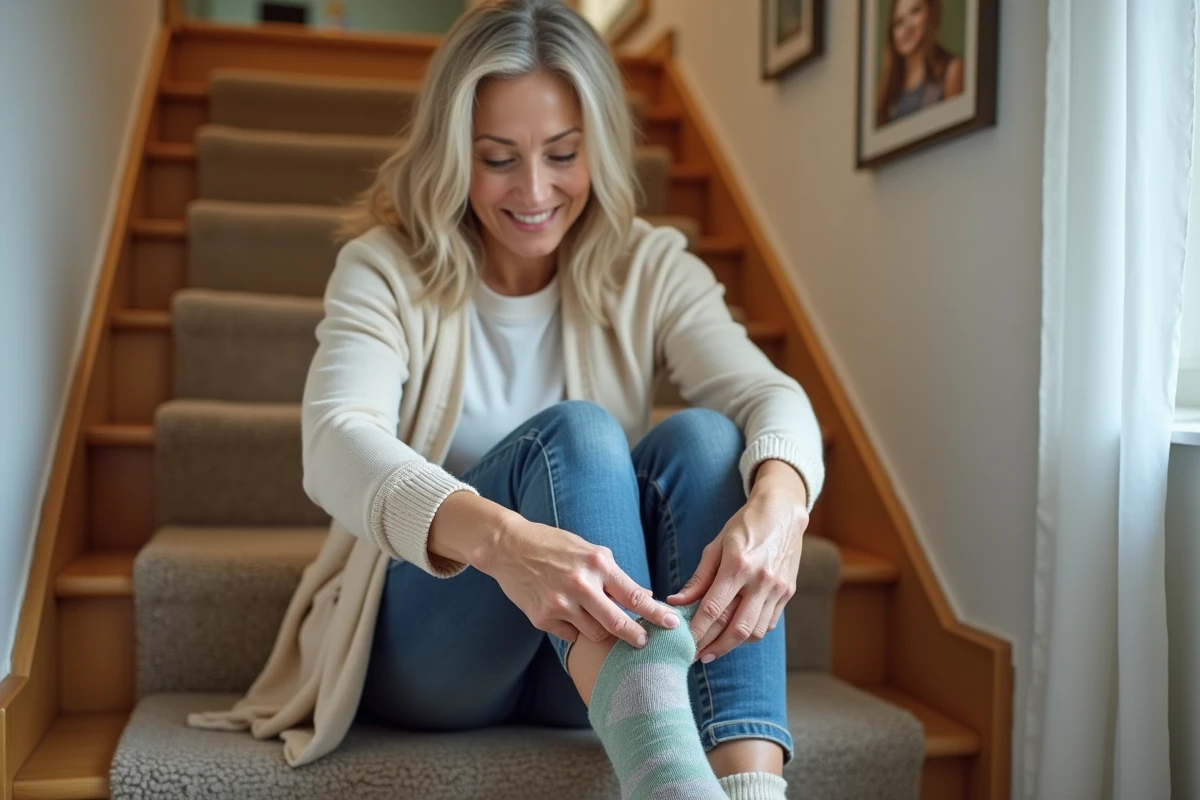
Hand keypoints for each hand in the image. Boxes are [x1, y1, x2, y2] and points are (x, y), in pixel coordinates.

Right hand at [481, 515, 681, 648]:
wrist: (508, 547)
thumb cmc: (553, 546)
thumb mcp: (588, 551)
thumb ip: (614, 575)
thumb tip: (644, 595)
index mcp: (597, 563)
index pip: (634, 595)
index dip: (656, 613)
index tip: (672, 624)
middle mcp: (580, 584)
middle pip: (617, 623)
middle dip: (636, 636)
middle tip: (644, 642)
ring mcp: (560, 603)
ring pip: (595, 633)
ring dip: (600, 628)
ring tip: (590, 612)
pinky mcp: (542, 618)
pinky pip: (570, 635)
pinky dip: (574, 628)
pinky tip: (565, 611)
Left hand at [667, 464, 808, 663]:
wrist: (783, 513)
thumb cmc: (744, 526)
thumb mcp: (716, 546)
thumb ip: (698, 578)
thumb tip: (677, 602)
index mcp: (738, 565)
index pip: (713, 609)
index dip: (697, 631)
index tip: (684, 644)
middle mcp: (761, 580)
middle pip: (735, 628)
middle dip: (713, 647)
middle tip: (696, 657)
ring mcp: (778, 589)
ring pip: (754, 631)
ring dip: (732, 646)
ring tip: (713, 650)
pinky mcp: (788, 593)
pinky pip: (768, 624)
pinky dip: (750, 635)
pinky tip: (734, 636)